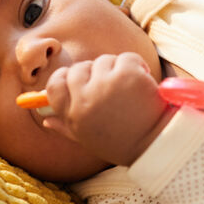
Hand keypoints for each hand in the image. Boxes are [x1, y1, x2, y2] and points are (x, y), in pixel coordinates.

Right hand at [41, 53, 169, 165]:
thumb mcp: (88, 139)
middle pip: (79, 68)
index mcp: (73, 114)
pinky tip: (143, 82)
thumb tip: (46, 120)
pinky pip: (126, 58)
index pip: (55, 84)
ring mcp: (106, 84)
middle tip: (111, 84)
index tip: (79, 79)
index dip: (65, 78)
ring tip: (130, 89)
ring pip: (104, 61)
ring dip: (117, 69)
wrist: (157, 145)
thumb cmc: (122, 143)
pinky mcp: (128, 75)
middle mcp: (85, 98)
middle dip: (94, 72)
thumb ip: (66, 127)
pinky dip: (136, 65)